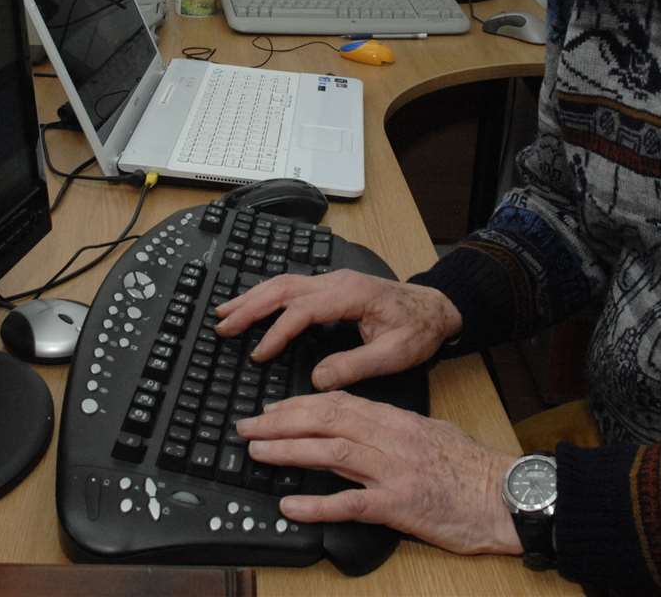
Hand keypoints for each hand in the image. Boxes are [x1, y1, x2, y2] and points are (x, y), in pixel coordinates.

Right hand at [215, 271, 461, 389]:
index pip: (302, 310)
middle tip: (222, 327)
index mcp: (350, 295)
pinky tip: (252, 305)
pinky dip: (267, 295)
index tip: (258, 355)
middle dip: (250, 306)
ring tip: (225, 313)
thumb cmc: (419, 330)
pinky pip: (292, 286)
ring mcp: (333, 281)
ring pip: (284, 282)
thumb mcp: (394, 355)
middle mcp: (337, 282)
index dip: (277, 332)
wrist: (437, 308)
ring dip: (252, 297)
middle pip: (284, 288)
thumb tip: (317, 378)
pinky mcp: (332, 286)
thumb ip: (355, 366)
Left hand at [237, 391, 520, 554]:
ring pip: (331, 453)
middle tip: (247, 426)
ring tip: (256, 451)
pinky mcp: (399, 506)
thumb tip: (360, 426)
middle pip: (326, 421)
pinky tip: (290, 504)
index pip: (339, 403)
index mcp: (397, 420)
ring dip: (288, 450)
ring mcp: (393, 472)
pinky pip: (350, 503)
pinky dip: (316, 504)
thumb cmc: (471, 469)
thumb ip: (394, 429)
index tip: (271, 409)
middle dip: (281, 421)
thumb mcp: (430, 434)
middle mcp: (391, 440)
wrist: (506, 496)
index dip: (299, 405)